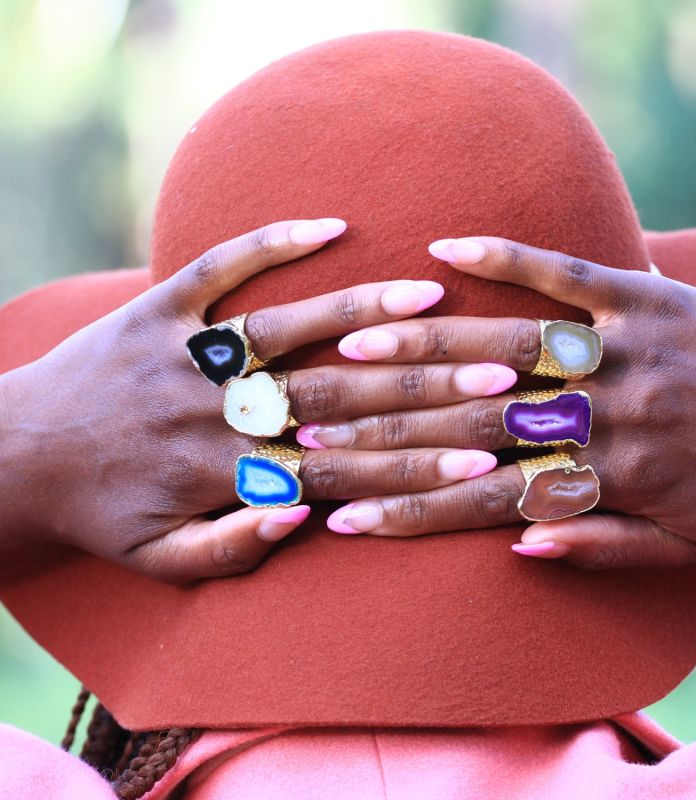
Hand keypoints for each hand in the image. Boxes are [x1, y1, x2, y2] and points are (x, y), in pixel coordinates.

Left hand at [0, 220, 513, 581]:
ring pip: (286, 327)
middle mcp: (213, 411)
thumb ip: (235, 552)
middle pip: (333, 396)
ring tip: (436, 294)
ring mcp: (186, 353)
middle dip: (418, 386)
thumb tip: (308, 516)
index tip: (484, 459)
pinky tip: (330, 224)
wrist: (11, 456)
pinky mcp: (156, 309)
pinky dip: (270, 243)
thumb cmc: (101, 514)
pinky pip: (217, 268)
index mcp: (224, 476)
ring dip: (363, 309)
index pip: (339, 471)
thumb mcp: (162, 562)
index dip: (415, 468)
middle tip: (496, 370)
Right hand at [316, 235, 695, 568]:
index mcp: (602, 478)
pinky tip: (446, 248)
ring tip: (351, 345)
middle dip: (387, 424)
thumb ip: (596, 551)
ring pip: (504, 345)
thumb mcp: (678, 548)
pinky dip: (507, 257)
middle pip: (473, 421)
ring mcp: (616, 347)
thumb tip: (514, 545)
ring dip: (425, 345)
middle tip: (311, 420)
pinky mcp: (640, 294)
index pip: (481, 500)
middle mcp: (597, 413)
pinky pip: (565, 271)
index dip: (409, 510)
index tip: (344, 513)